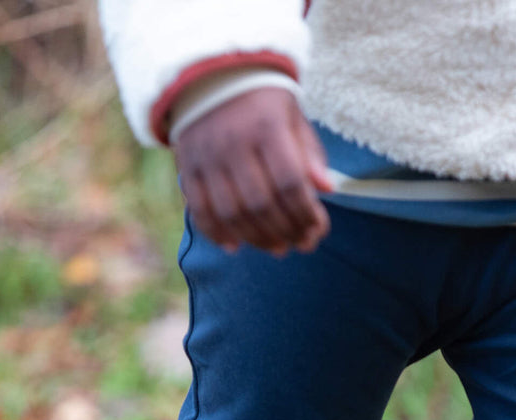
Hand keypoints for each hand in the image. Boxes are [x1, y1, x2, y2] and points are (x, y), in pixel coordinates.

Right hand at [174, 86, 331, 255]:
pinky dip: (217, 234)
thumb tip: (328, 189)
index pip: (289, 183)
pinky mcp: (187, 168)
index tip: (318, 229)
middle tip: (301, 244)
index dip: (305, 213)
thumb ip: (308, 153)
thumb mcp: (292, 116)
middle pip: (261, 204)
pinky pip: (200, 211)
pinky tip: (235, 246)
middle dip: (286, 230)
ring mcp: (207, 158)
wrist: (210, 76)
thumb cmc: (261, 101)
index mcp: (266, 126)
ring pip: (232, 214)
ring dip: (257, 238)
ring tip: (277, 247)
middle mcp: (234, 143)